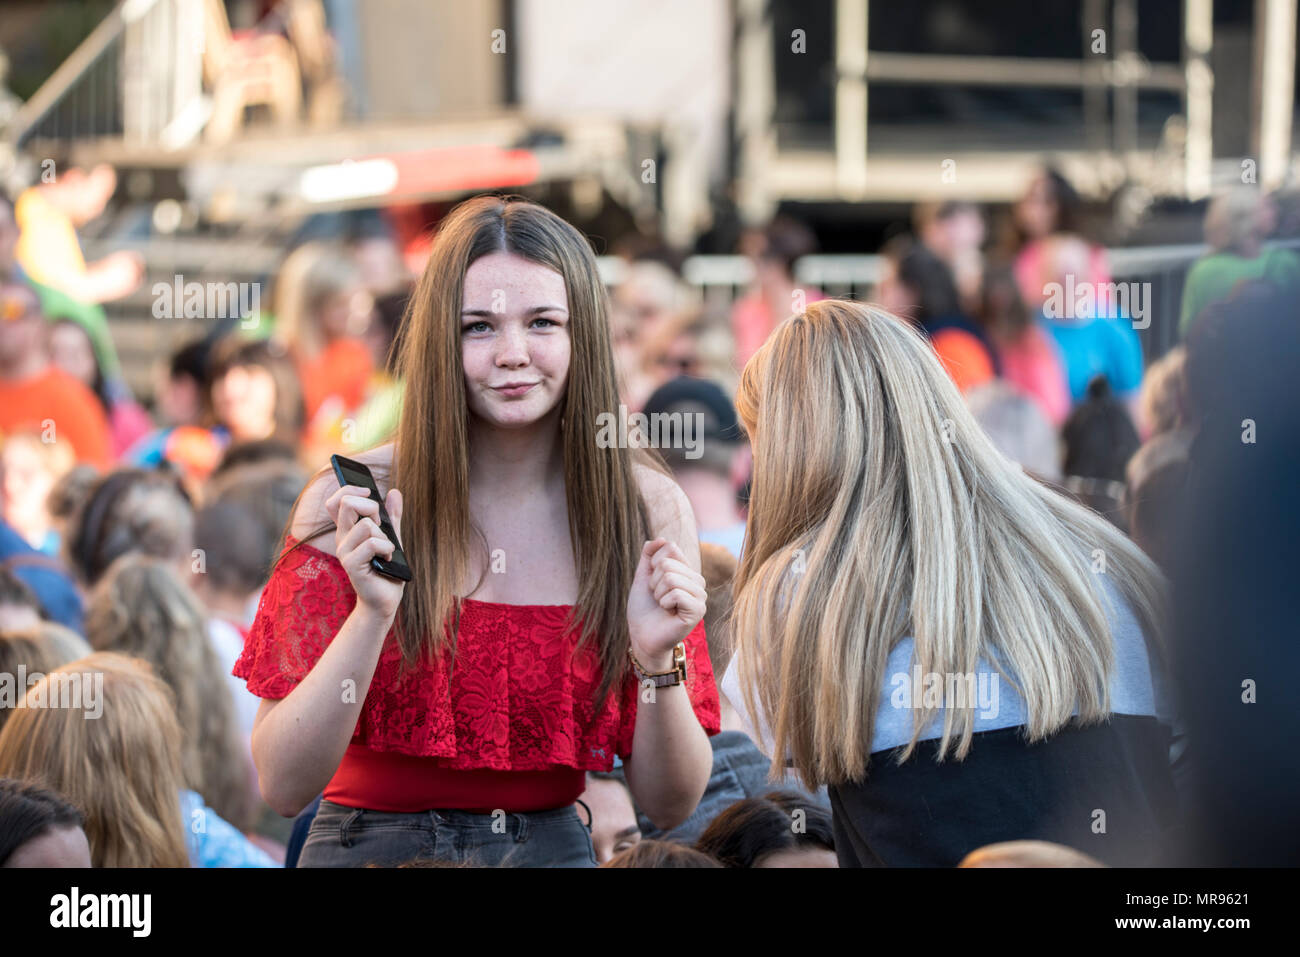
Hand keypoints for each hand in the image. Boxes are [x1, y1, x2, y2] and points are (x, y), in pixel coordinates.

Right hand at [324, 483, 405, 621]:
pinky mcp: (351, 564)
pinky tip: (387, 560)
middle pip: (346, 503)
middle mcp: (342, 538)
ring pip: (366, 525)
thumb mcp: (392, 537)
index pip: (335, 501)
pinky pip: (372, 543)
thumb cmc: (387, 569)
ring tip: (386, 551)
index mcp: (347, 530)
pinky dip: (387, 549)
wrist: (385, 600)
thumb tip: (394, 492)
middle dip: (371, 507)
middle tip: (380, 525)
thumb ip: (391, 516)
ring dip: (384, 536)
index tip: (369, 492)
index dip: (350, 489)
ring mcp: (344, 551)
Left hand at [626, 539, 705, 667]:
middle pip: (668, 564)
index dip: (653, 563)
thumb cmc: (644, 608)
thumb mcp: (643, 576)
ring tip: (662, 605)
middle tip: (657, 597)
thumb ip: (649, 555)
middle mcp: (697, 581)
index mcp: (687, 570)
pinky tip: (668, 612)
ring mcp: (700, 596)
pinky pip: (676, 594)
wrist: (642, 636)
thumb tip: (660, 538)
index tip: (653, 581)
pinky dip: (664, 602)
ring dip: (658, 593)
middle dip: (653, 581)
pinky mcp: (698, 610)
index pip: (671, 548)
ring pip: (671, 578)